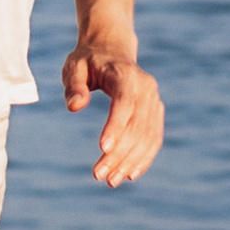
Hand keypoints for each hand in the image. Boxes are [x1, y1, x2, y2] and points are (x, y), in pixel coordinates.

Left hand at [63, 31, 164, 188]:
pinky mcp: (156, 112)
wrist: (112, 49)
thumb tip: (75, 106)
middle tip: (98, 175)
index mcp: (125, 74)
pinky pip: (154, 138)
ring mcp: (154, 101)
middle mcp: (145, 88)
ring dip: (130, 161)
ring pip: (148, 136)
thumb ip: (74, 86)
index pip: (124, 103)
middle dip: (119, 153)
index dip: (115, 126)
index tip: (102, 149)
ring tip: (111, 180)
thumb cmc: (88, 60)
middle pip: (136, 125)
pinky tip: (129, 174)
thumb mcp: (74, 66)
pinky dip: (144, 158)